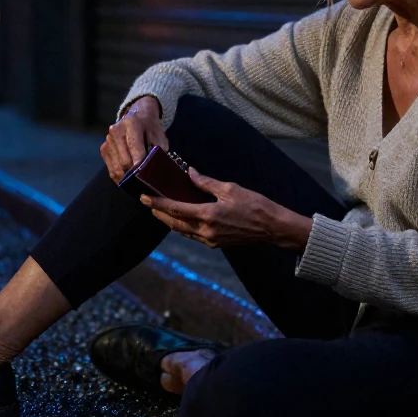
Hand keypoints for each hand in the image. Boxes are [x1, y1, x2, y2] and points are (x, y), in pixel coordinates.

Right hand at [100, 95, 168, 182]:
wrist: (137, 115)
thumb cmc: (150, 127)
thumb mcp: (159, 135)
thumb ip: (158, 150)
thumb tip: (155, 169)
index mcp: (131, 124)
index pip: (134, 148)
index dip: (140, 164)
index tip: (146, 175)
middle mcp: (116, 131)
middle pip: (124, 161)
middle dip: (135, 173)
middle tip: (144, 179)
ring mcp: (108, 141)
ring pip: (116, 168)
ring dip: (127, 177)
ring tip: (137, 181)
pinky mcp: (103, 149)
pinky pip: (111, 170)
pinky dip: (120, 177)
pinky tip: (128, 178)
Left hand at [141, 168, 312, 249]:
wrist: (273, 228)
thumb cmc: (255, 205)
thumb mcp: (230, 188)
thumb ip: (206, 182)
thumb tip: (188, 173)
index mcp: (208, 215)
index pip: (175, 209)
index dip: (157, 203)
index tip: (144, 197)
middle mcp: (205, 231)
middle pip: (174, 223)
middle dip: (158, 213)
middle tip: (147, 202)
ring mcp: (210, 240)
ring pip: (182, 231)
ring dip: (169, 221)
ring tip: (160, 210)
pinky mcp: (216, 244)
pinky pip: (193, 235)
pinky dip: (183, 226)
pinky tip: (182, 218)